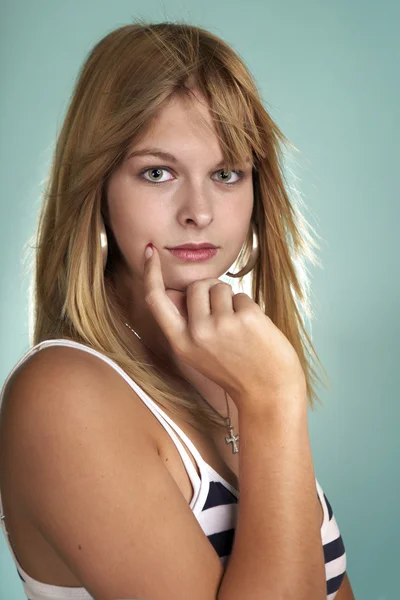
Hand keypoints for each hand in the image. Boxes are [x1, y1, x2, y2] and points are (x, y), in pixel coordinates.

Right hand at [143, 245, 306, 413]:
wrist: (268, 393)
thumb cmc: (236, 369)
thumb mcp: (200, 353)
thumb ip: (187, 323)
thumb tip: (177, 291)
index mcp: (180, 343)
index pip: (157, 299)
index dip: (151, 273)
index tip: (150, 252)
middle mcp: (196, 333)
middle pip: (196, 285)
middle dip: (211, 289)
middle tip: (225, 314)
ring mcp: (221, 325)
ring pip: (220, 287)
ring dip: (231, 300)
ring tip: (240, 328)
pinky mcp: (245, 317)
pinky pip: (241, 295)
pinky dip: (249, 307)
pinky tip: (254, 331)